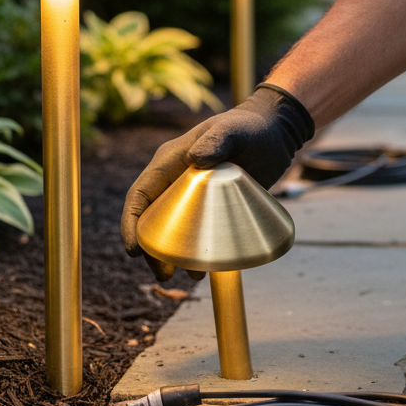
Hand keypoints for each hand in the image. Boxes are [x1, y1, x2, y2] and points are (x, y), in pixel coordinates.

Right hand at [121, 84, 313, 280]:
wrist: (275, 133)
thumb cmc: (250, 127)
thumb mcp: (233, 131)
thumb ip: (216, 141)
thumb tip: (196, 158)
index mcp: (170, 162)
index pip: (141, 194)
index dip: (131, 222)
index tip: (133, 250)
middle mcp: (176, 181)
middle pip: (152, 220)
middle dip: (151, 249)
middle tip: (162, 274)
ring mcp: (194, 197)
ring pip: (173, 231)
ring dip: (174, 255)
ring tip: (185, 277)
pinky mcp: (213, 208)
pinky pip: (198, 234)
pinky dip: (199, 252)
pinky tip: (207, 270)